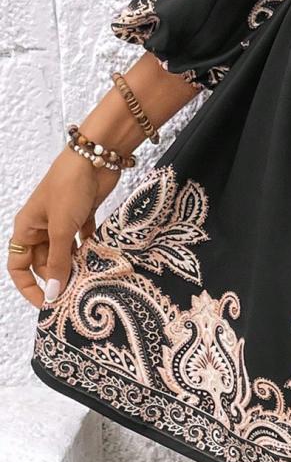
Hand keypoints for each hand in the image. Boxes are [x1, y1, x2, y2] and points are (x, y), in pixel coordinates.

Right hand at [7, 148, 119, 308]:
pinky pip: (83, 239)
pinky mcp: (83, 214)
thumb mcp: (60, 228)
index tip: (46, 304)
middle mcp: (42, 226)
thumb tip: (52, 293)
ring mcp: (63, 220)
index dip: (29, 286)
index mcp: (26, 228)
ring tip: (89, 283)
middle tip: (75, 296)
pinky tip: (100, 262)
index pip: (18, 266)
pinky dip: (90, 251)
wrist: (95, 156)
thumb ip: (58, 262)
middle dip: (57, 278)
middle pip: (44, 262)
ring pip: (66, 252)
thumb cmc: (69, 187)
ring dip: (75, 266)